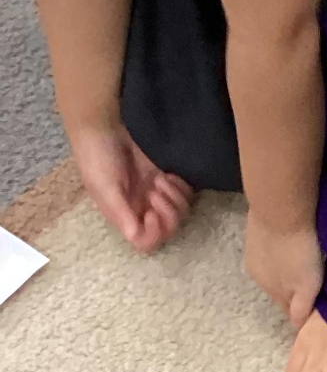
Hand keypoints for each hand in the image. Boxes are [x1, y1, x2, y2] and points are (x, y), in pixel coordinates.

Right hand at [72, 122, 192, 253]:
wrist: (104, 128)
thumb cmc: (98, 158)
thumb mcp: (105, 186)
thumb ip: (121, 212)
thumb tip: (135, 238)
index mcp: (123, 217)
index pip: (146, 242)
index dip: (156, 232)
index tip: (152, 211)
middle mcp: (139, 210)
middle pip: (168, 230)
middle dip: (169, 212)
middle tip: (156, 189)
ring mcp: (152, 196)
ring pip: (179, 212)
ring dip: (175, 197)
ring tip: (160, 179)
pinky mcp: (162, 180)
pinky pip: (183, 194)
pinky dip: (181, 186)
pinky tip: (167, 175)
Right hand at [245, 213, 323, 325]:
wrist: (279, 210)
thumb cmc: (299, 250)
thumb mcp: (307, 285)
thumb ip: (301, 308)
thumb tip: (298, 327)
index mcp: (274, 292)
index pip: (289, 311)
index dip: (301, 312)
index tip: (313, 309)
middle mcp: (259, 279)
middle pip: (279, 292)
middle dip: (292, 293)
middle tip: (311, 284)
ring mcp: (253, 256)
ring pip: (272, 272)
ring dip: (284, 271)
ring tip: (300, 263)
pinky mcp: (253, 235)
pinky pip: (268, 251)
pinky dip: (278, 253)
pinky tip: (287, 245)